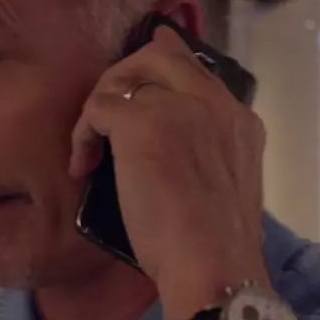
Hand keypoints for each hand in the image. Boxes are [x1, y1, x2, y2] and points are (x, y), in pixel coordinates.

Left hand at [68, 26, 269, 319]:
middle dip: (121, 79)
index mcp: (239, 119)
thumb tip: (159, 153)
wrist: (212, 265)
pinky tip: (81, 167)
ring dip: (98, 107)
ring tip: (89, 148)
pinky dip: (82, 135)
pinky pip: (98, 109)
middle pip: (160, 54)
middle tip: (102, 120)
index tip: (130, 101)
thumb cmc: (213, 247)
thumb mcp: (219, 185)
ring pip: (125, 75)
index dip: (155, 76)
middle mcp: (215, 103)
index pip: (194, 69)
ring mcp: (180, 108)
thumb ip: (199, 155)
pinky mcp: (143, 124)